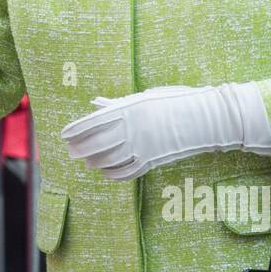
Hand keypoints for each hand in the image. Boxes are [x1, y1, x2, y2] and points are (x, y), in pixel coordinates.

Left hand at [62, 83, 270, 181]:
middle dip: (80, 148)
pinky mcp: (152, 161)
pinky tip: (106, 172)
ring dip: (95, 161)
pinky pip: (127, 172)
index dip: (75, 131)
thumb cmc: (174, 101)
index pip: (92, 123)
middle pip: (96, 144)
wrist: (205, 118)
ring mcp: (142, 147)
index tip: (65, 135)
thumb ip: (117, 104)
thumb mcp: (144, 97)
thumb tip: (95, 103)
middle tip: (71, 150)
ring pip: (109, 160)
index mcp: (128, 110)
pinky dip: (113, 174)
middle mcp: (132, 130)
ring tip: (87, 160)